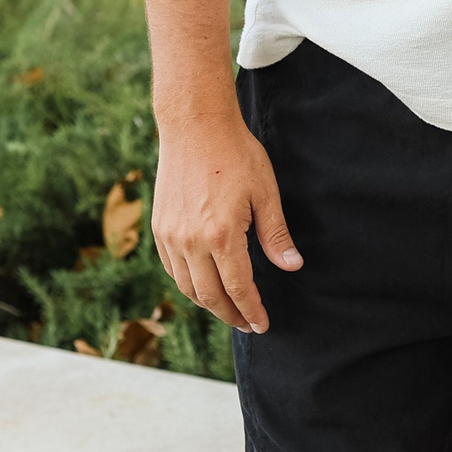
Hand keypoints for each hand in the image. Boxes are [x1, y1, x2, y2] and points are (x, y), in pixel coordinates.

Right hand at [151, 98, 301, 332]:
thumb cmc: (236, 155)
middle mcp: (191, 242)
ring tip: (228, 308)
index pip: (239, 289)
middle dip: (231, 315)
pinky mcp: (160, 228)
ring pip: (188, 288)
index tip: (262, 325)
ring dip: (208, 303)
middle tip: (247, 323)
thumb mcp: (265, 192)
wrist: (195, 126)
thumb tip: (292, 266)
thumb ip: (276, 234)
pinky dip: (188, 284)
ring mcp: (171, 236)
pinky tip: (204, 283)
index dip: (251, 311)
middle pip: (210, 296)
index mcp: (222, 235)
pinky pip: (172, 270)